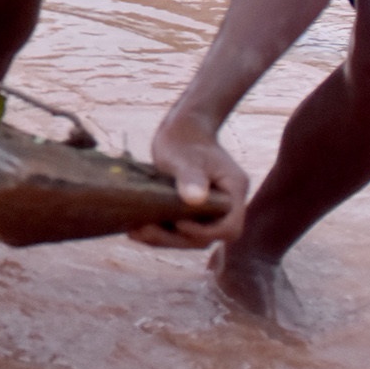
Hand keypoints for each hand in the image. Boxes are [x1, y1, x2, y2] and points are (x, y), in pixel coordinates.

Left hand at [128, 111, 248, 247]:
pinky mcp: (193, 212)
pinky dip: (161, 232)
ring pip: (192, 237)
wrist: (182, 129)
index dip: (205, 232)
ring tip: (136, 233)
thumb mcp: (185, 156)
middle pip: (208, 237)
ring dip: (165, 239)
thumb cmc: (185, 137)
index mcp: (233, 191)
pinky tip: (137, 229)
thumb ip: (191, 177)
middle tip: (144, 232)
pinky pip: (181, 229)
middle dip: (176, 239)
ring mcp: (209, 209)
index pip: (229, 227)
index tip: (179, 223)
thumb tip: (195, 199)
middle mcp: (225, 205)